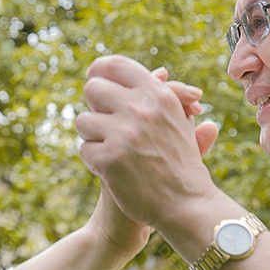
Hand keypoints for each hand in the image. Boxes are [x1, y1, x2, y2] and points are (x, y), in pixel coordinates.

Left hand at [77, 56, 220, 228]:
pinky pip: (84, 149)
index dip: (100, 71)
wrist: (185, 204)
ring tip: (111, 150)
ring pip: (83, 121)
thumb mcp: (181, 121)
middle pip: (92, 89)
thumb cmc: (182, 162)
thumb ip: (169, 95)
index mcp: (158, 95)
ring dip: (92, 137)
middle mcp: (141, 109)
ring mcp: (124, 134)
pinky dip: (94, 161)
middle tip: (104, 123)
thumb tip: (160, 71)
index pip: (116, 65)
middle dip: (95, 107)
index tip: (96, 80)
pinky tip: (111, 170)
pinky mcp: (110, 159)